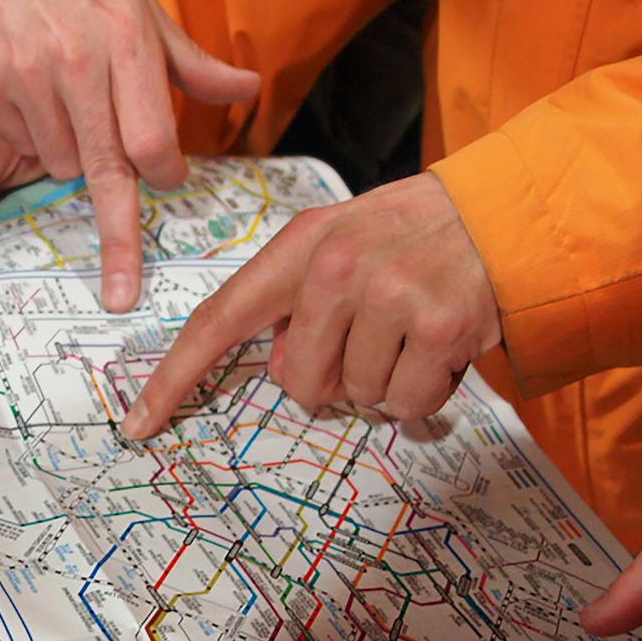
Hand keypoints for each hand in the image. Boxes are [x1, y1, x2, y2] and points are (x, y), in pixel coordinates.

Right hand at [0, 0, 259, 311]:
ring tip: (64, 101)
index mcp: (126, 43)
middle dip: (118, 240)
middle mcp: (80, 63)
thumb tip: (247, 93)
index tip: (167, 180)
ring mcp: (31, 76)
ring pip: (61, 163)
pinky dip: (28, 133)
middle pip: (107, 173)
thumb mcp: (141, 12)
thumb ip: (191, 65)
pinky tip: (30, 90)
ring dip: (69, 154)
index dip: (163, 172)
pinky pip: (20, 143)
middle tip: (121, 291)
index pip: (151, 141)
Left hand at [123, 172, 500, 438]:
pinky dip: (422, 394)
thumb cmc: (410, 241)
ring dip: (384, 385)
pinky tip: (439, 351)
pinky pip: (405, 403)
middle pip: (299, 383)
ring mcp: (390, 296)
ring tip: (412, 336)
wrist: (501, 217)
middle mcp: (337, 267)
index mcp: (300, 247)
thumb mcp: (340, 248)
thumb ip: (298, 303)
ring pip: (357, 397)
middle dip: (333, 380)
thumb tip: (281, 371)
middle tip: (372, 340)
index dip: (176, 377)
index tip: (139, 423)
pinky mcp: (440, 328)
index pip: (219, 318)